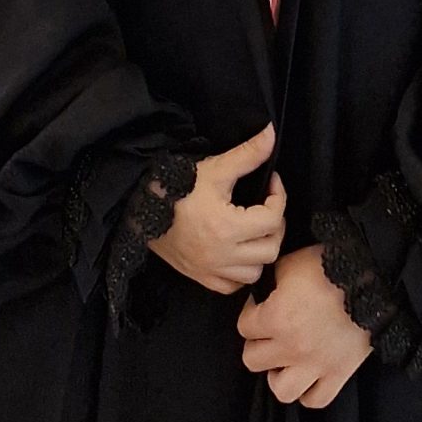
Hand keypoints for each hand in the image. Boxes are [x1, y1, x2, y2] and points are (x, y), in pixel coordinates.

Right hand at [152, 125, 285, 295]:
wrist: (142, 207)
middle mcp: (221, 255)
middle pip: (270, 248)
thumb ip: (247, 154)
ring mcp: (211, 270)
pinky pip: (233, 286)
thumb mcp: (215, 168)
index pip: (272, 219)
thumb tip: (271, 135)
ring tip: (254, 229)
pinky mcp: (201, 278)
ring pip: (255, 272)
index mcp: (226, 227)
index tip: (272, 182)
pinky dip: (241, 271)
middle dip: (274, 225)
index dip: (279, 196)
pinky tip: (238, 252)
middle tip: (266, 206)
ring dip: (260, 250)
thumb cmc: (177, 186)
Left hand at [238, 244, 371, 407]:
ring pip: (282, 390)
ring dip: (278, 375)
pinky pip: (316, 400)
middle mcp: (291, 347)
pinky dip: (308, 392)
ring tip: (284, 361)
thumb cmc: (329, 267)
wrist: (370, 280)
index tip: (259, 306)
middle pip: (253, 360)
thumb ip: (270, 279)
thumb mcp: (291, 263)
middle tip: (269, 333)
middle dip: (258, 344)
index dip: (250, 313)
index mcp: (276, 317)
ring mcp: (316, 365)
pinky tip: (307, 375)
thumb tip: (262, 292)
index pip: (244, 327)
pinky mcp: (339, 374)